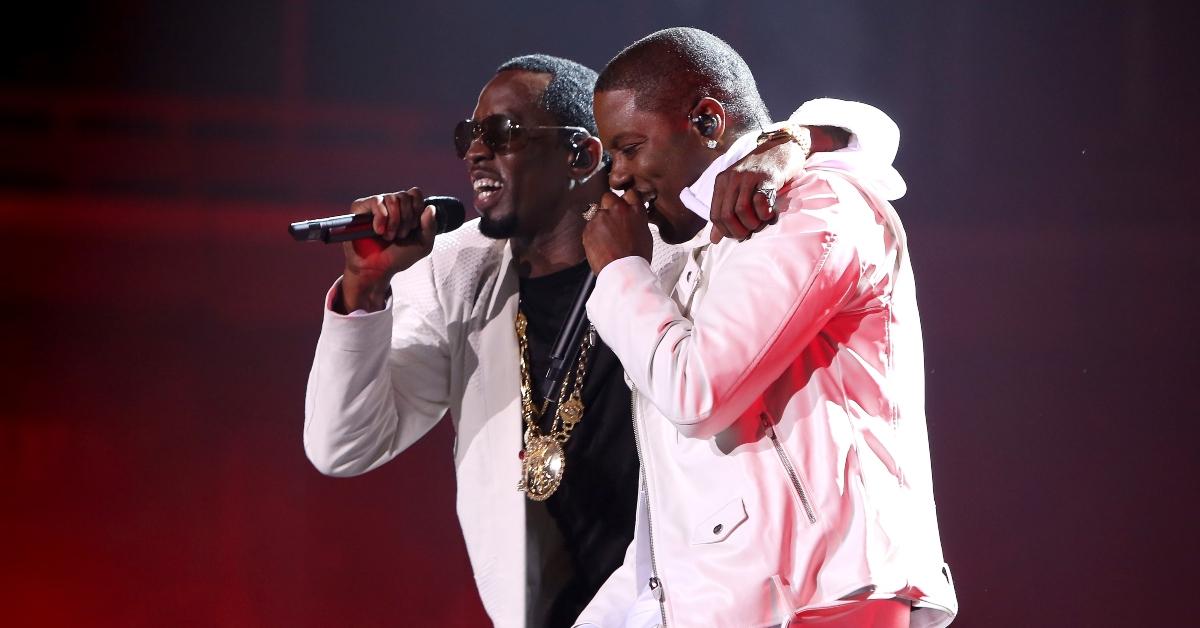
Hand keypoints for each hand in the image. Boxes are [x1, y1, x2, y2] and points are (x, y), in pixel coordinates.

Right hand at [339, 187, 436, 311]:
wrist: (376, 269)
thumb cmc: (398, 257)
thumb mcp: (423, 245)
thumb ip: (431, 227)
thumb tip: (430, 207)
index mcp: (407, 209)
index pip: (415, 193)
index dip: (417, 207)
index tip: (414, 226)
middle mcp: (391, 204)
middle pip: (405, 196)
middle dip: (406, 219)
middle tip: (400, 235)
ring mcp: (376, 205)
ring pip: (392, 198)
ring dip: (394, 222)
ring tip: (388, 236)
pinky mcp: (361, 208)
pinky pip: (376, 202)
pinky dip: (381, 217)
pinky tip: (378, 231)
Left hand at [582, 190, 652, 273]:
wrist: (622, 271)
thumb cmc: (636, 258)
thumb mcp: (645, 234)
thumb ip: (636, 220)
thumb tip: (632, 219)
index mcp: (635, 211)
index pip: (630, 193)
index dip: (626, 199)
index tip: (624, 204)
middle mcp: (617, 210)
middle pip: (608, 197)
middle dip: (609, 206)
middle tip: (611, 219)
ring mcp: (601, 218)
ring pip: (597, 213)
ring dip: (600, 222)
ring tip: (605, 238)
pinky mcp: (589, 228)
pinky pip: (589, 226)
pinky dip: (592, 233)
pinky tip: (600, 245)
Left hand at [708, 138, 806, 243]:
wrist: (782, 147)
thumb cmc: (760, 172)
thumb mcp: (738, 188)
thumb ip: (725, 212)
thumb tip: (714, 239)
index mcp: (721, 181)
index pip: (715, 215)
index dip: (726, 231)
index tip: (739, 234)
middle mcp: (732, 178)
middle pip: (727, 215)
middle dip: (738, 231)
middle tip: (750, 232)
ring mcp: (749, 176)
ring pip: (741, 210)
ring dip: (752, 223)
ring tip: (761, 222)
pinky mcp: (767, 176)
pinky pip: (760, 201)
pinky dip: (765, 213)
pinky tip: (770, 213)